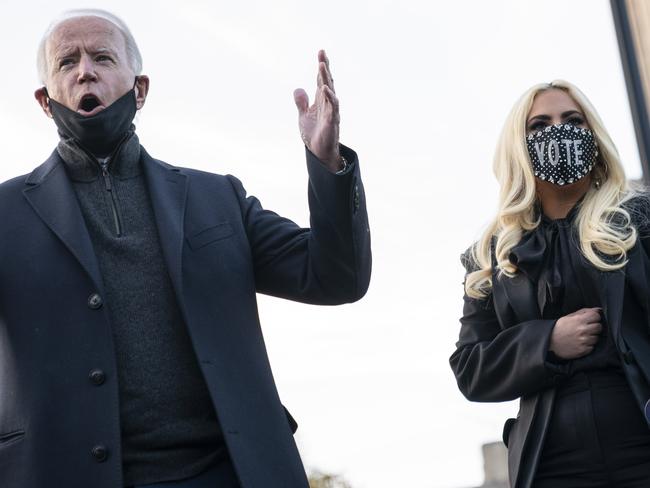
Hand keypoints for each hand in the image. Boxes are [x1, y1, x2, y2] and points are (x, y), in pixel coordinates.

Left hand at [293, 50, 341, 171]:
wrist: (319, 152)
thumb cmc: (314, 134)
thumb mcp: (303, 116)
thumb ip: (301, 103)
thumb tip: (298, 89)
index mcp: (321, 101)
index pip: (321, 80)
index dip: (321, 67)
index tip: (321, 53)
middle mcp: (327, 103)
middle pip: (327, 82)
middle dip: (324, 68)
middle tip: (322, 53)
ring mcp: (331, 111)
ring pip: (330, 91)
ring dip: (326, 78)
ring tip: (322, 66)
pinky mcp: (332, 121)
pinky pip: (333, 108)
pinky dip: (330, 98)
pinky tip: (325, 89)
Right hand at [549, 307, 602, 359]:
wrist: (549, 341)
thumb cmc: (559, 328)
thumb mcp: (569, 317)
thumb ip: (584, 312)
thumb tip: (598, 310)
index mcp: (579, 320)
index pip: (596, 316)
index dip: (594, 317)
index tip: (590, 319)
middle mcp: (583, 330)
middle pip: (599, 327)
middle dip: (594, 327)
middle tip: (586, 328)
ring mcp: (583, 341)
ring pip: (596, 338)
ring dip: (591, 337)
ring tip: (582, 337)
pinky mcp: (583, 350)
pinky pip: (592, 347)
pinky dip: (588, 346)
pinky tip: (580, 343)